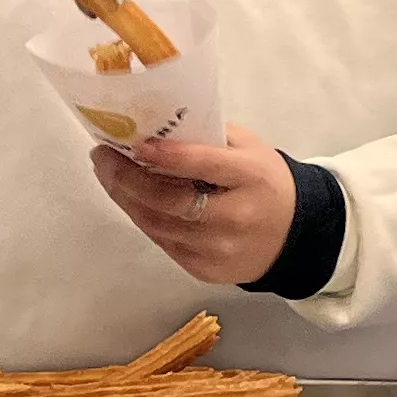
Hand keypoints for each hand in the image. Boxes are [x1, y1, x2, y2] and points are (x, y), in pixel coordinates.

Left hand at [94, 123, 297, 287]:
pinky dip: (142, 218)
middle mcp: (234, 217)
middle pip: (170, 201)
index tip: (134, 144)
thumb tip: (158, 127)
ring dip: (126, 199)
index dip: (165, 156)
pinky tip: (130, 199)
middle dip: (128, 179)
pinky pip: (162, 242)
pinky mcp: (203, 270)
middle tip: (103, 158)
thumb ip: (211, 138)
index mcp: (251, 178)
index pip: (203, 165)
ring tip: (108, 174)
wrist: (293, 236)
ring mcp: (217, 249)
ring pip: (158, 224)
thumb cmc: (265, 182)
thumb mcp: (251, 150)